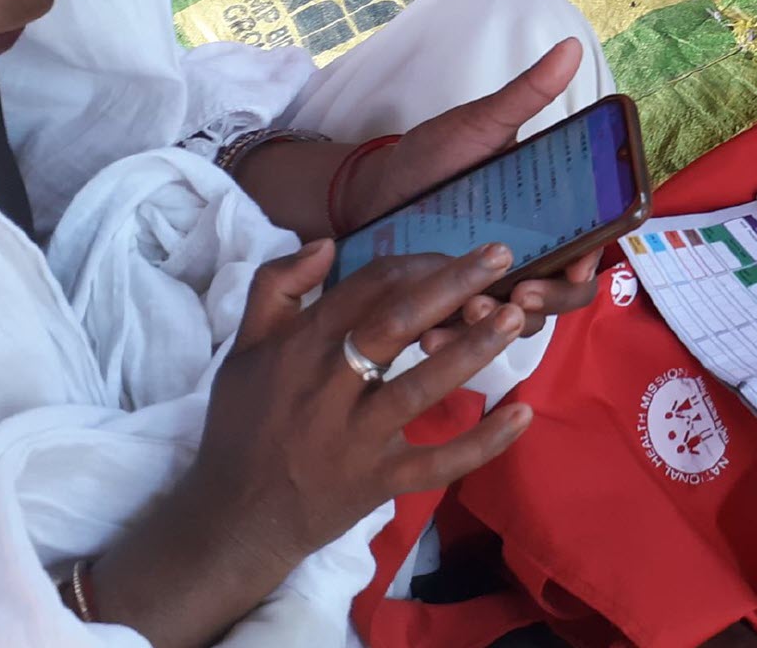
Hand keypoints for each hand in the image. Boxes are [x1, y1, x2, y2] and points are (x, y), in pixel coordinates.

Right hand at [88, 241, 531, 647]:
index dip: (415, 264)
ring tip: (514, 317)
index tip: (457, 254)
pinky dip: (482, 442)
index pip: (365, 288)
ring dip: (472, 350)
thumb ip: (275, 287)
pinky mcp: (377, 481)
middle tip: (500, 257)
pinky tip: (523, 413)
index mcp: (299, 347)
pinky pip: (436, 462)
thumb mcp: (244, 348)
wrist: (233, 516)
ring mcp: (355, 437)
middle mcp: (328, 387)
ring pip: (420, 387)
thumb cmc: (244, 424)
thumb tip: (325, 241)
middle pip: (394, 324)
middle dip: (450, 286)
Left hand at [342, 37, 599, 333]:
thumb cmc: (429, 157)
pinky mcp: (453, 310)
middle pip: (564, 295)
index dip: (590, 264)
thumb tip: (571, 47)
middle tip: (516, 296)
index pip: (590, 249)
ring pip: (520, 324)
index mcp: (547, 217)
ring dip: (499, 327)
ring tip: (463, 315)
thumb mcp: (476, 125)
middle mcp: (528, 256)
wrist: (365, 191)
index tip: (573, 264)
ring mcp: (492, 287)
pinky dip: (455, 344)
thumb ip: (525, 96)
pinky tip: (432, 337)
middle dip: (546, 303)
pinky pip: (468, 341)